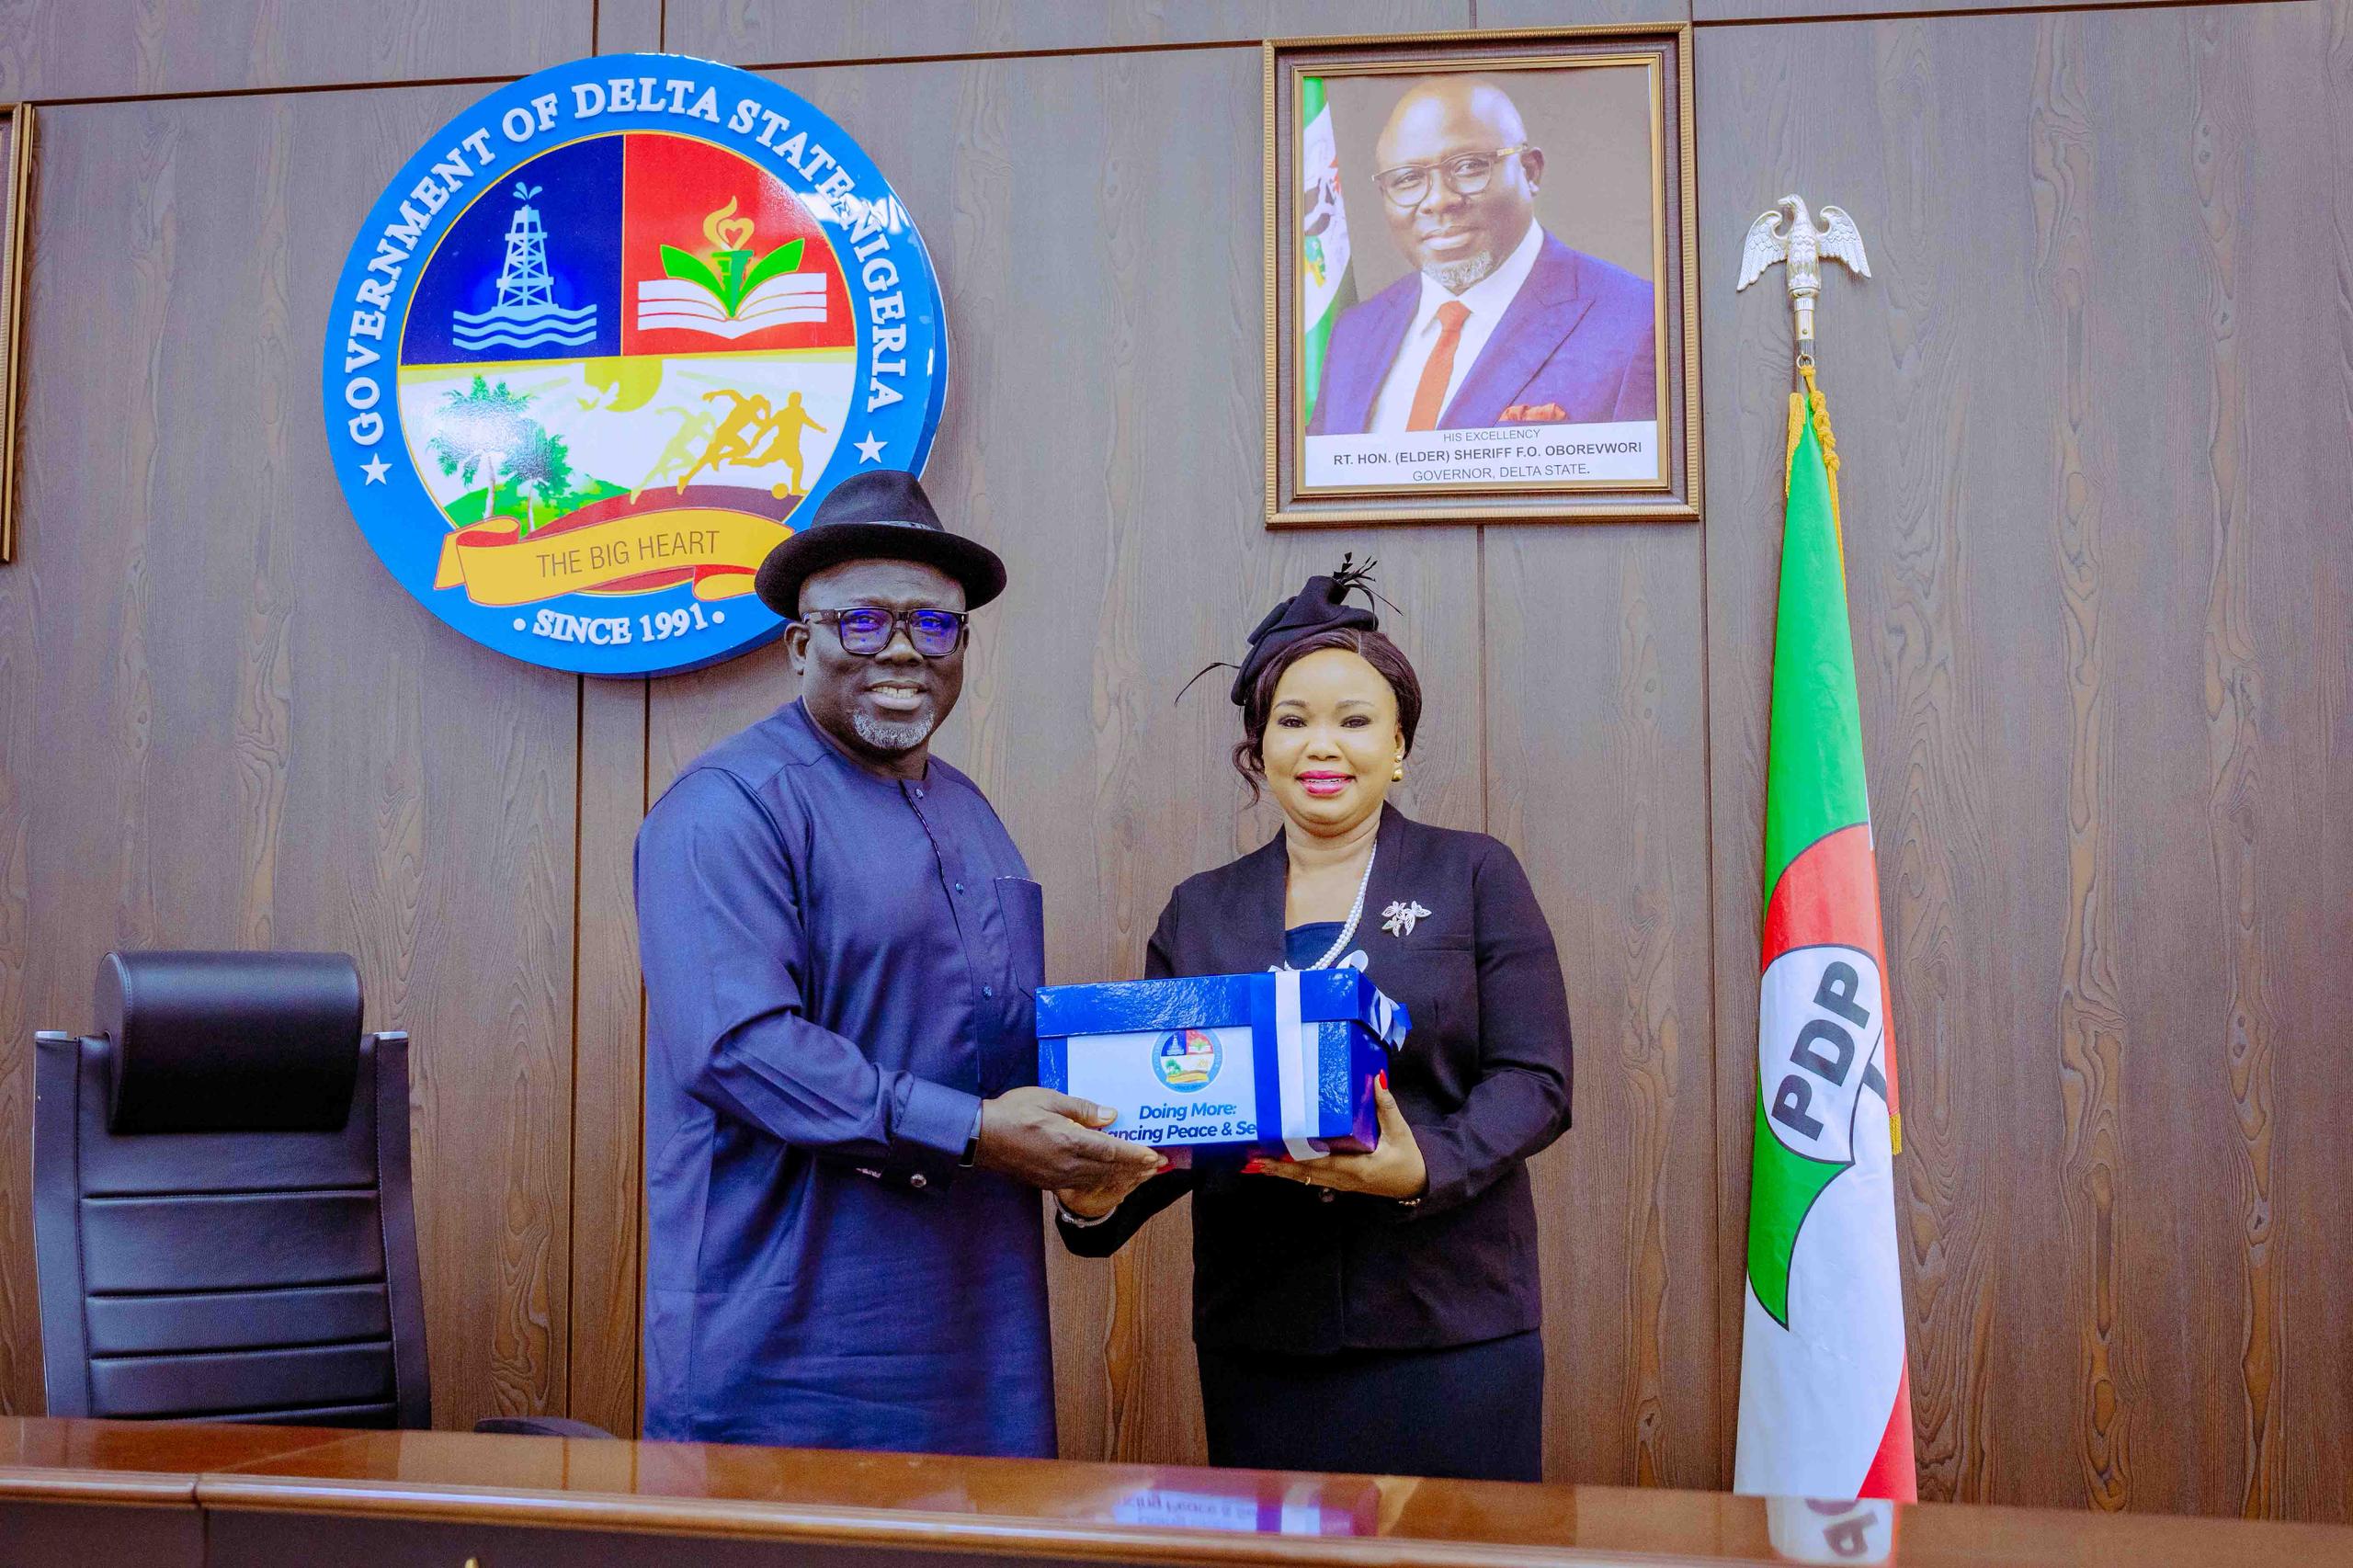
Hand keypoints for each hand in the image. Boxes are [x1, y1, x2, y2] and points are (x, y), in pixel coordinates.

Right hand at [975, 1086, 1165, 1190]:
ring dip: (1122, 1177)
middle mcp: (1067, 1164)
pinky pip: (1083, 1184)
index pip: (1111, 1150)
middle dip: (1136, 1169)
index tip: (1154, 1155)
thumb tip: (1110, 1117)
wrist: (982, 1137)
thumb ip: (1082, 1109)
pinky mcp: (1049, 1183)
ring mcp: (1058, 1177)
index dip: (1135, 1154)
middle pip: (1110, 1169)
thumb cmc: (1013, 1112)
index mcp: (1069, 1141)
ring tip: (1141, 1175)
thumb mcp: (1049, 1099)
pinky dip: (1102, 1182)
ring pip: (1098, 1179)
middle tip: (1157, 1166)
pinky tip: (1109, 1179)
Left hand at [1246, 1079, 1425, 1199]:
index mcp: (1355, 1167)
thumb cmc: (1408, 1159)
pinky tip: (1280, 1167)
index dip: (1293, 1159)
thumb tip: (1376, 1079)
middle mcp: (1343, 1179)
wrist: (1415, 1185)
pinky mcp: (1340, 1182)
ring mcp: (1340, 1183)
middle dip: (1278, 1167)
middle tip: (1252, 1160)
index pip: (1318, 1162)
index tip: (1271, 1152)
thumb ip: (1386, 1106)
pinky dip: (1295, 1172)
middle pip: (1304, 1173)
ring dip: (1282, 1171)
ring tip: (1258, 1164)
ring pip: (1306, 1178)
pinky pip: (1313, 1177)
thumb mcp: (1400, 1132)